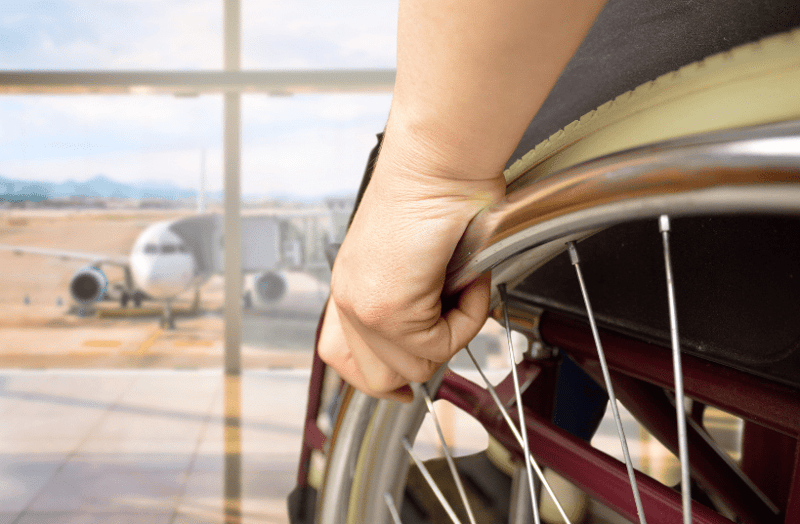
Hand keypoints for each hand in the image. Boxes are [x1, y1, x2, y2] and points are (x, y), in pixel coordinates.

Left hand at [318, 136, 503, 400]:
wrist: (439, 160)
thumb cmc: (436, 191)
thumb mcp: (414, 258)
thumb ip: (413, 300)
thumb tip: (435, 335)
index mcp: (351, 286)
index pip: (340, 355)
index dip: (373, 378)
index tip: (399, 390)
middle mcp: (349, 298)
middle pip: (378, 379)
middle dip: (423, 360)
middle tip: (451, 321)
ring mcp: (363, 306)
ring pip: (416, 367)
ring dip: (453, 332)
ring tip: (462, 286)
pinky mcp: (387, 307)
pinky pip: (441, 345)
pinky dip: (468, 317)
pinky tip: (468, 277)